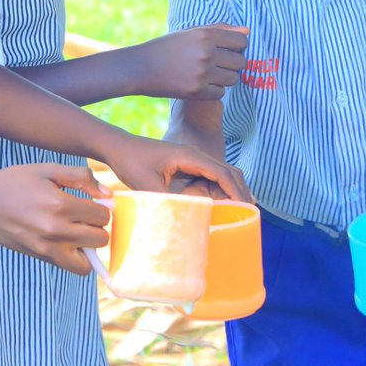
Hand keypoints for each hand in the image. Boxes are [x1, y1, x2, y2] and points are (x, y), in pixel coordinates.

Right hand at [0, 163, 110, 273]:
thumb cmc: (16, 181)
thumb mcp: (48, 169)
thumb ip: (81, 177)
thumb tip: (107, 195)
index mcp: (60, 204)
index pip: (103, 216)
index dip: (102, 207)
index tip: (91, 202)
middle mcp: (55, 230)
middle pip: (100, 239)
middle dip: (98, 226)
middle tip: (85, 216)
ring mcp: (47, 248)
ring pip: (89, 260)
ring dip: (89, 246)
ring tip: (78, 230)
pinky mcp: (39, 257)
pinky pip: (72, 268)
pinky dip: (76, 258)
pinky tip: (68, 241)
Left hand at [105, 134, 252, 202]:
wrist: (118, 147)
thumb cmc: (131, 162)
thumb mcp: (147, 185)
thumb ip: (168, 201)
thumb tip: (187, 218)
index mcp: (190, 156)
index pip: (223, 173)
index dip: (236, 191)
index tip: (245, 208)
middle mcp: (195, 155)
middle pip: (228, 172)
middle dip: (240, 191)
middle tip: (247, 213)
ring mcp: (191, 159)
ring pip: (220, 174)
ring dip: (228, 192)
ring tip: (234, 212)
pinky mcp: (185, 165)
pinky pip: (207, 177)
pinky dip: (216, 190)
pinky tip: (216, 205)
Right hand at [135, 24, 248, 99]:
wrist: (140, 67)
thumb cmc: (167, 47)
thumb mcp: (191, 32)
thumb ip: (220, 29)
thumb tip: (247, 31)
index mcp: (206, 34)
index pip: (242, 41)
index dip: (238, 46)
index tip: (227, 50)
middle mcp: (207, 52)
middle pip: (241, 62)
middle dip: (233, 63)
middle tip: (218, 64)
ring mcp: (202, 73)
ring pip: (233, 79)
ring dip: (224, 78)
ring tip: (208, 74)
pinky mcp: (197, 91)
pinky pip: (221, 93)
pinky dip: (214, 90)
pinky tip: (200, 84)